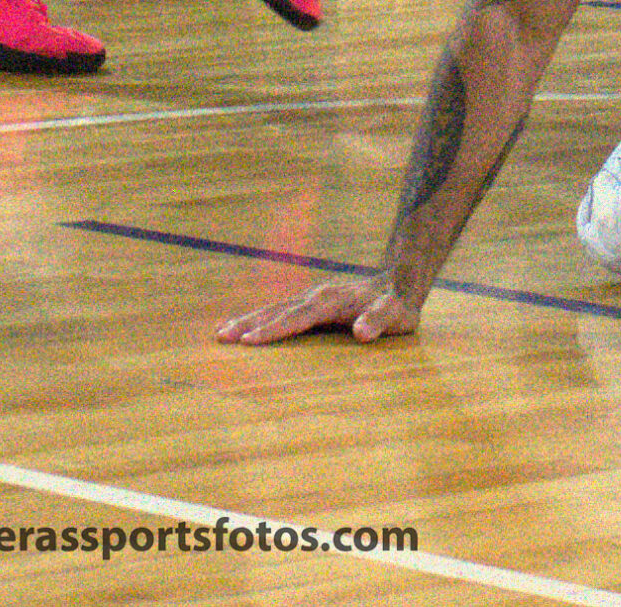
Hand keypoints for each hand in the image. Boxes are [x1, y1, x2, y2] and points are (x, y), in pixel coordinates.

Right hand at [215, 276, 418, 346]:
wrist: (400, 280)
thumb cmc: (397, 303)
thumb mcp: (396, 313)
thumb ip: (380, 320)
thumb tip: (362, 333)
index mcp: (331, 301)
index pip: (297, 318)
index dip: (273, 330)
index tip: (249, 341)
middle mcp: (316, 297)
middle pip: (278, 311)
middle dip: (249, 324)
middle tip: (221, 337)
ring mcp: (312, 298)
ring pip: (275, 309)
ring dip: (249, 320)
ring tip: (221, 332)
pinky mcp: (311, 304)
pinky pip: (280, 311)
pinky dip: (260, 318)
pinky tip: (245, 327)